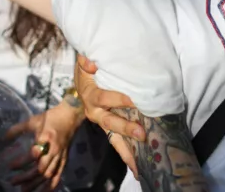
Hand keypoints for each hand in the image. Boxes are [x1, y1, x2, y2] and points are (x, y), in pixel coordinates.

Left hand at [5, 100, 83, 191]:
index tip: (10, 167)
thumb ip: (17, 129)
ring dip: (36, 183)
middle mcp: (53, 149)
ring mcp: (60, 155)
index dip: (21, 162)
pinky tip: (44, 191)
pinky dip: (52, 184)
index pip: (33, 154)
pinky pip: (58, 173)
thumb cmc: (51, 118)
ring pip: (48, 174)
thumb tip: (3, 138)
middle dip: (26, 177)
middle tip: (13, 182)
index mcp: (45, 138)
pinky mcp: (64, 158)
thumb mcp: (33, 121)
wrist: (71, 116)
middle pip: (40, 168)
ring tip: (24, 189)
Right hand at [76, 54, 144, 178]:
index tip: (135, 100)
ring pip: (114, 137)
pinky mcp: (109, 127)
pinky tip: (139, 162)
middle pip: (110, 122)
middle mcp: (95, 112)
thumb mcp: (84, 62)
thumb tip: (91, 64)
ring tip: (139, 164)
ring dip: (126, 149)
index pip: (105, 99)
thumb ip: (86, 60)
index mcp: (91, 96)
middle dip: (126, 129)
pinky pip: (117, 140)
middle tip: (142, 134)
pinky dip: (127, 151)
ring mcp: (103, 121)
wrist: (82, 81)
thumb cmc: (87, 70)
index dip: (119, 99)